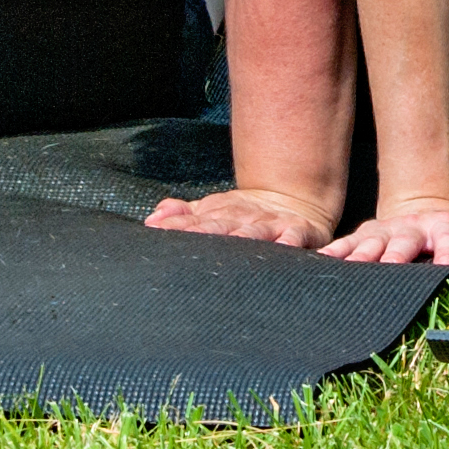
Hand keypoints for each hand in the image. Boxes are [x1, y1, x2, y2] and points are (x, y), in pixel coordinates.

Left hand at [145, 188, 335, 248]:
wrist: (294, 201)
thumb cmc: (246, 215)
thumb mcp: (213, 211)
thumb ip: (183, 215)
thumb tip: (151, 219)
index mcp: (221, 214)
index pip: (195, 222)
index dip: (177, 226)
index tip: (156, 230)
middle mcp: (243, 219)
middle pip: (221, 226)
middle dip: (204, 232)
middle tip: (187, 240)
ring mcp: (270, 225)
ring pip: (254, 233)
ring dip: (243, 238)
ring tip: (232, 244)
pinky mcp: (297, 231)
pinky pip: (294, 237)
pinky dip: (289, 243)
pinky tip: (283, 248)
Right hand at [318, 195, 448, 266]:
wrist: (425, 207)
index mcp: (445, 228)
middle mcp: (414, 228)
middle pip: (405, 242)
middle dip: (397, 257)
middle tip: (390, 272)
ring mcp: (387, 231)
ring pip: (372, 244)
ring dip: (361, 258)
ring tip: (350, 273)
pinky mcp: (365, 236)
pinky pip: (346, 246)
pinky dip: (333, 255)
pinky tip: (318, 264)